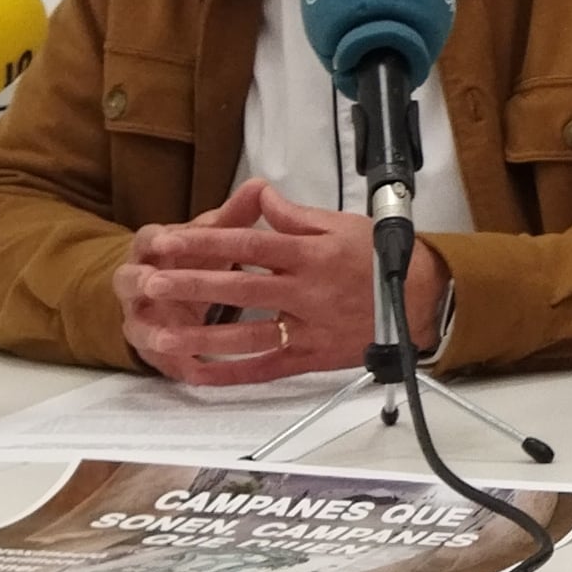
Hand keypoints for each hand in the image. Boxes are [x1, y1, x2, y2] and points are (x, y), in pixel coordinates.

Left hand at [118, 178, 444, 384]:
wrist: (422, 300)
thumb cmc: (379, 259)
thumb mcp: (341, 224)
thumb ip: (295, 215)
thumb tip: (260, 197)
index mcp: (311, 254)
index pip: (248, 246)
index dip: (205, 243)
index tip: (168, 241)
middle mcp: (306, 292)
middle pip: (239, 289)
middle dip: (190, 285)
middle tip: (150, 283)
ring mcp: (308, 328)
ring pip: (247, 335)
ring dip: (201, 335)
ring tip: (161, 333)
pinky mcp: (311, 357)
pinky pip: (265, 369)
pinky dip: (230, 374)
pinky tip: (197, 372)